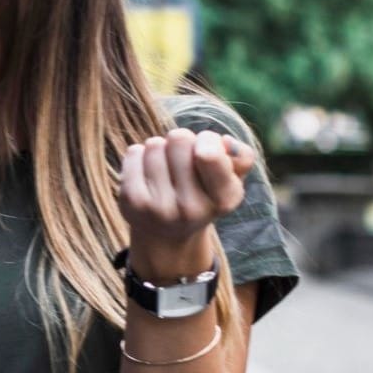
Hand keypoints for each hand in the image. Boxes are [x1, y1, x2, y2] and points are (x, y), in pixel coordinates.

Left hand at [118, 129, 253, 279]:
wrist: (168, 234)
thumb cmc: (204, 196)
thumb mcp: (230, 181)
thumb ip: (242, 158)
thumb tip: (225, 142)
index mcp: (222, 200)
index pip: (208, 154)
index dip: (206, 140)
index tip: (204, 150)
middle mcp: (190, 208)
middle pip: (179, 138)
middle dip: (182, 141)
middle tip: (183, 160)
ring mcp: (158, 207)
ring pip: (155, 144)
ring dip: (161, 149)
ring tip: (166, 169)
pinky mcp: (131, 201)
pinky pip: (134, 152)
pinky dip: (140, 155)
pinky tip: (148, 173)